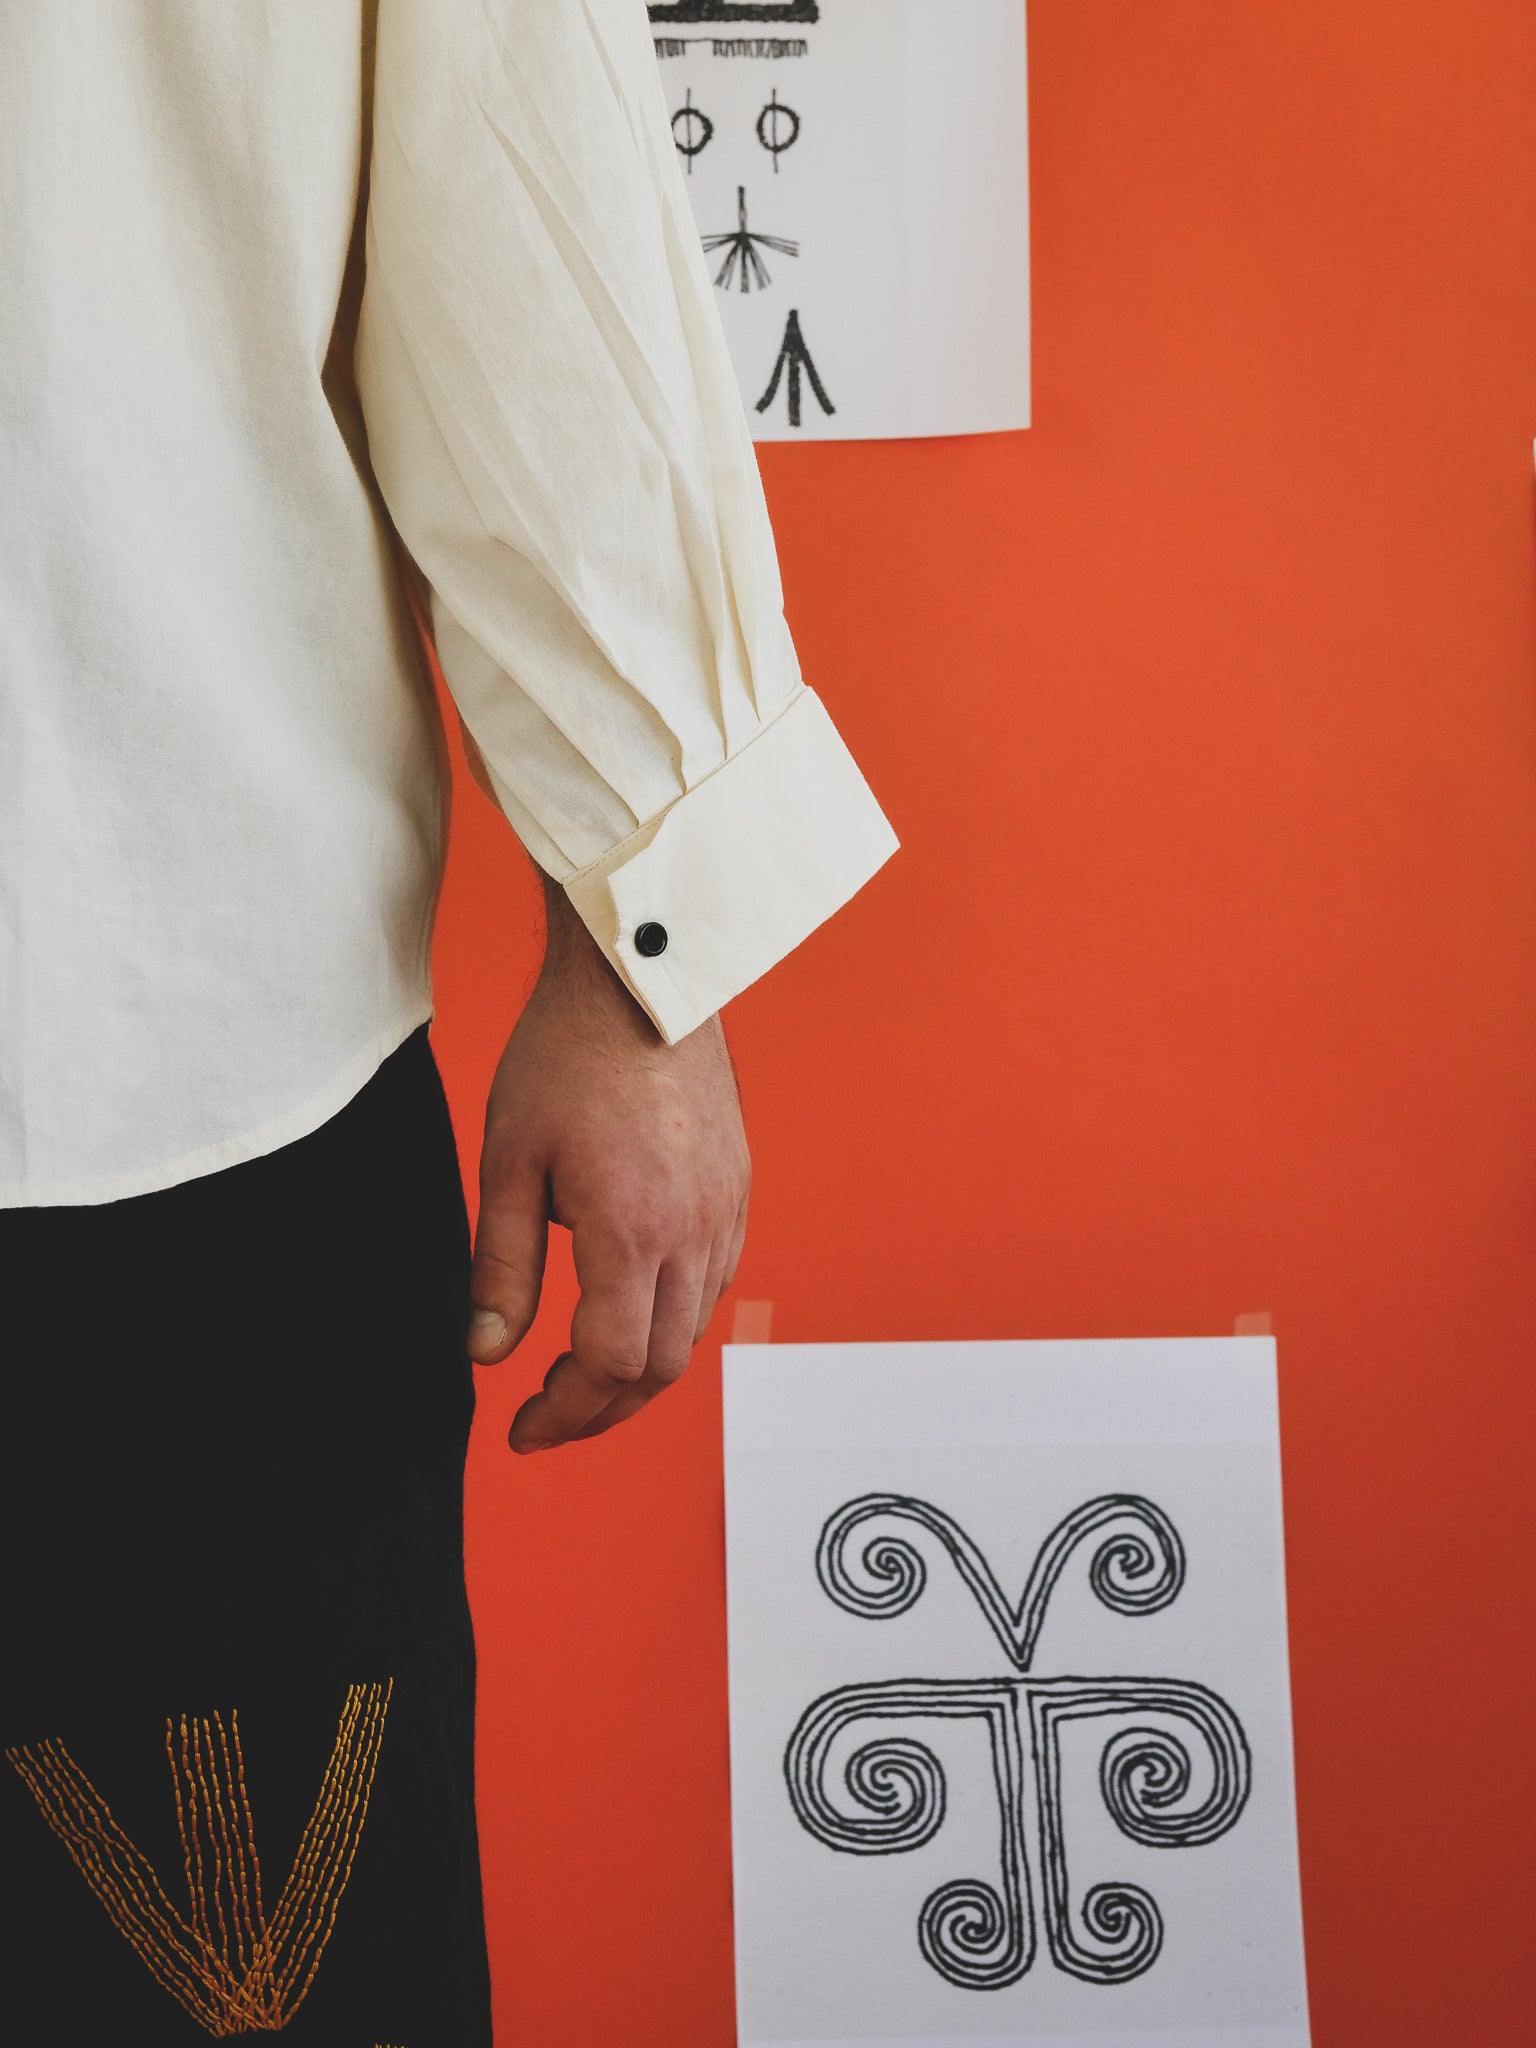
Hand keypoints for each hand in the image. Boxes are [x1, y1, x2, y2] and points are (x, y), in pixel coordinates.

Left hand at [467, 878, 750, 1451]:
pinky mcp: (738, 1191)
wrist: (642, 980)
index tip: (522, 1427)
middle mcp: (693, 1232)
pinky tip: (630, 1305)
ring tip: (583, 1371)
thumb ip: (498, 1267)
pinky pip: (716, 1283)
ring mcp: (725, 1212)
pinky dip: (674, 1317)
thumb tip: (484, 1352)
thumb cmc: (567, 1058)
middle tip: (548, 1414)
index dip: (564, 1412)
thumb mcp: (508, 1162)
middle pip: (662, 1367)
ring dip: (641, 1368)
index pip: (609, 1364)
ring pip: (695, 1331)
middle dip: (603, 1407)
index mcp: (631, 1230)